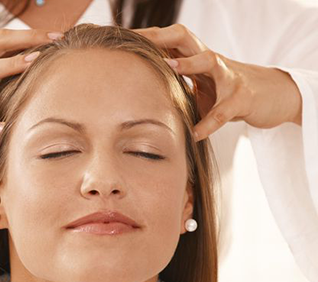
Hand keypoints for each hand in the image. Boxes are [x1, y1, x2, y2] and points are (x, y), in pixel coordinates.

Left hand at [132, 25, 302, 141]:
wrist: (271, 96)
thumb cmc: (226, 93)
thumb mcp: (199, 88)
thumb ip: (175, 89)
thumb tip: (141, 100)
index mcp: (196, 59)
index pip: (168, 40)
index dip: (146, 37)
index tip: (120, 39)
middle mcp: (211, 61)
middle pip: (183, 37)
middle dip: (159, 37)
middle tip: (134, 40)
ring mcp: (228, 77)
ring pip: (208, 61)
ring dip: (188, 63)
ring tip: (168, 67)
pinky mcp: (243, 98)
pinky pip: (224, 111)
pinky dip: (209, 123)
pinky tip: (195, 134)